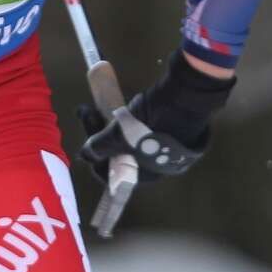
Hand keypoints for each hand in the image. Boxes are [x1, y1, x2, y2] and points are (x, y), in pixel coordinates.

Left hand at [78, 49, 233, 182]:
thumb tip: (85, 156)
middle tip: (88, 111)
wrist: (186, 98)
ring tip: (99, 105)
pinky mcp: (170, 129)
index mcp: (149, 173)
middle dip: (100, 134)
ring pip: (129, 140)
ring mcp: (165, 146)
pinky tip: (121, 107)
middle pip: (119, 154)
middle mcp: (158, 164)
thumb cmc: (151, 123)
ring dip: (111, 126)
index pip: (114, 173)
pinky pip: (142, 129)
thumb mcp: (119, 136)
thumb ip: (100, 147)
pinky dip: (127, 121)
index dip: (95, 156)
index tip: (86, 135)